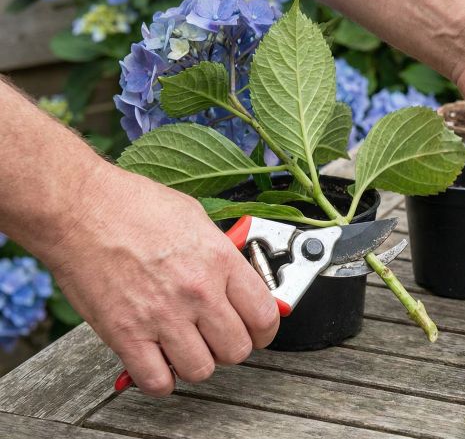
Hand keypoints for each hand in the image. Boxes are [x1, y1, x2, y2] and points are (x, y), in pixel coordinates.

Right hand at [43, 164, 278, 395]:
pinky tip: (157, 361)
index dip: (265, 329)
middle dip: (231, 347)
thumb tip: (240, 275)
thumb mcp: (195, 218)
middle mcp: (196, 291)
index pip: (264, 315)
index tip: (257, 330)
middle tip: (218, 337)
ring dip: (196, 362)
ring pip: (201, 370)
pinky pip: (157, 381)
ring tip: (186, 346)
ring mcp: (162, 316)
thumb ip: (221, 252)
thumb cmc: (130, 204)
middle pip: (237, 349)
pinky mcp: (126, 334)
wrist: (77, 208)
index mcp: (219, 260)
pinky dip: (160, 379)